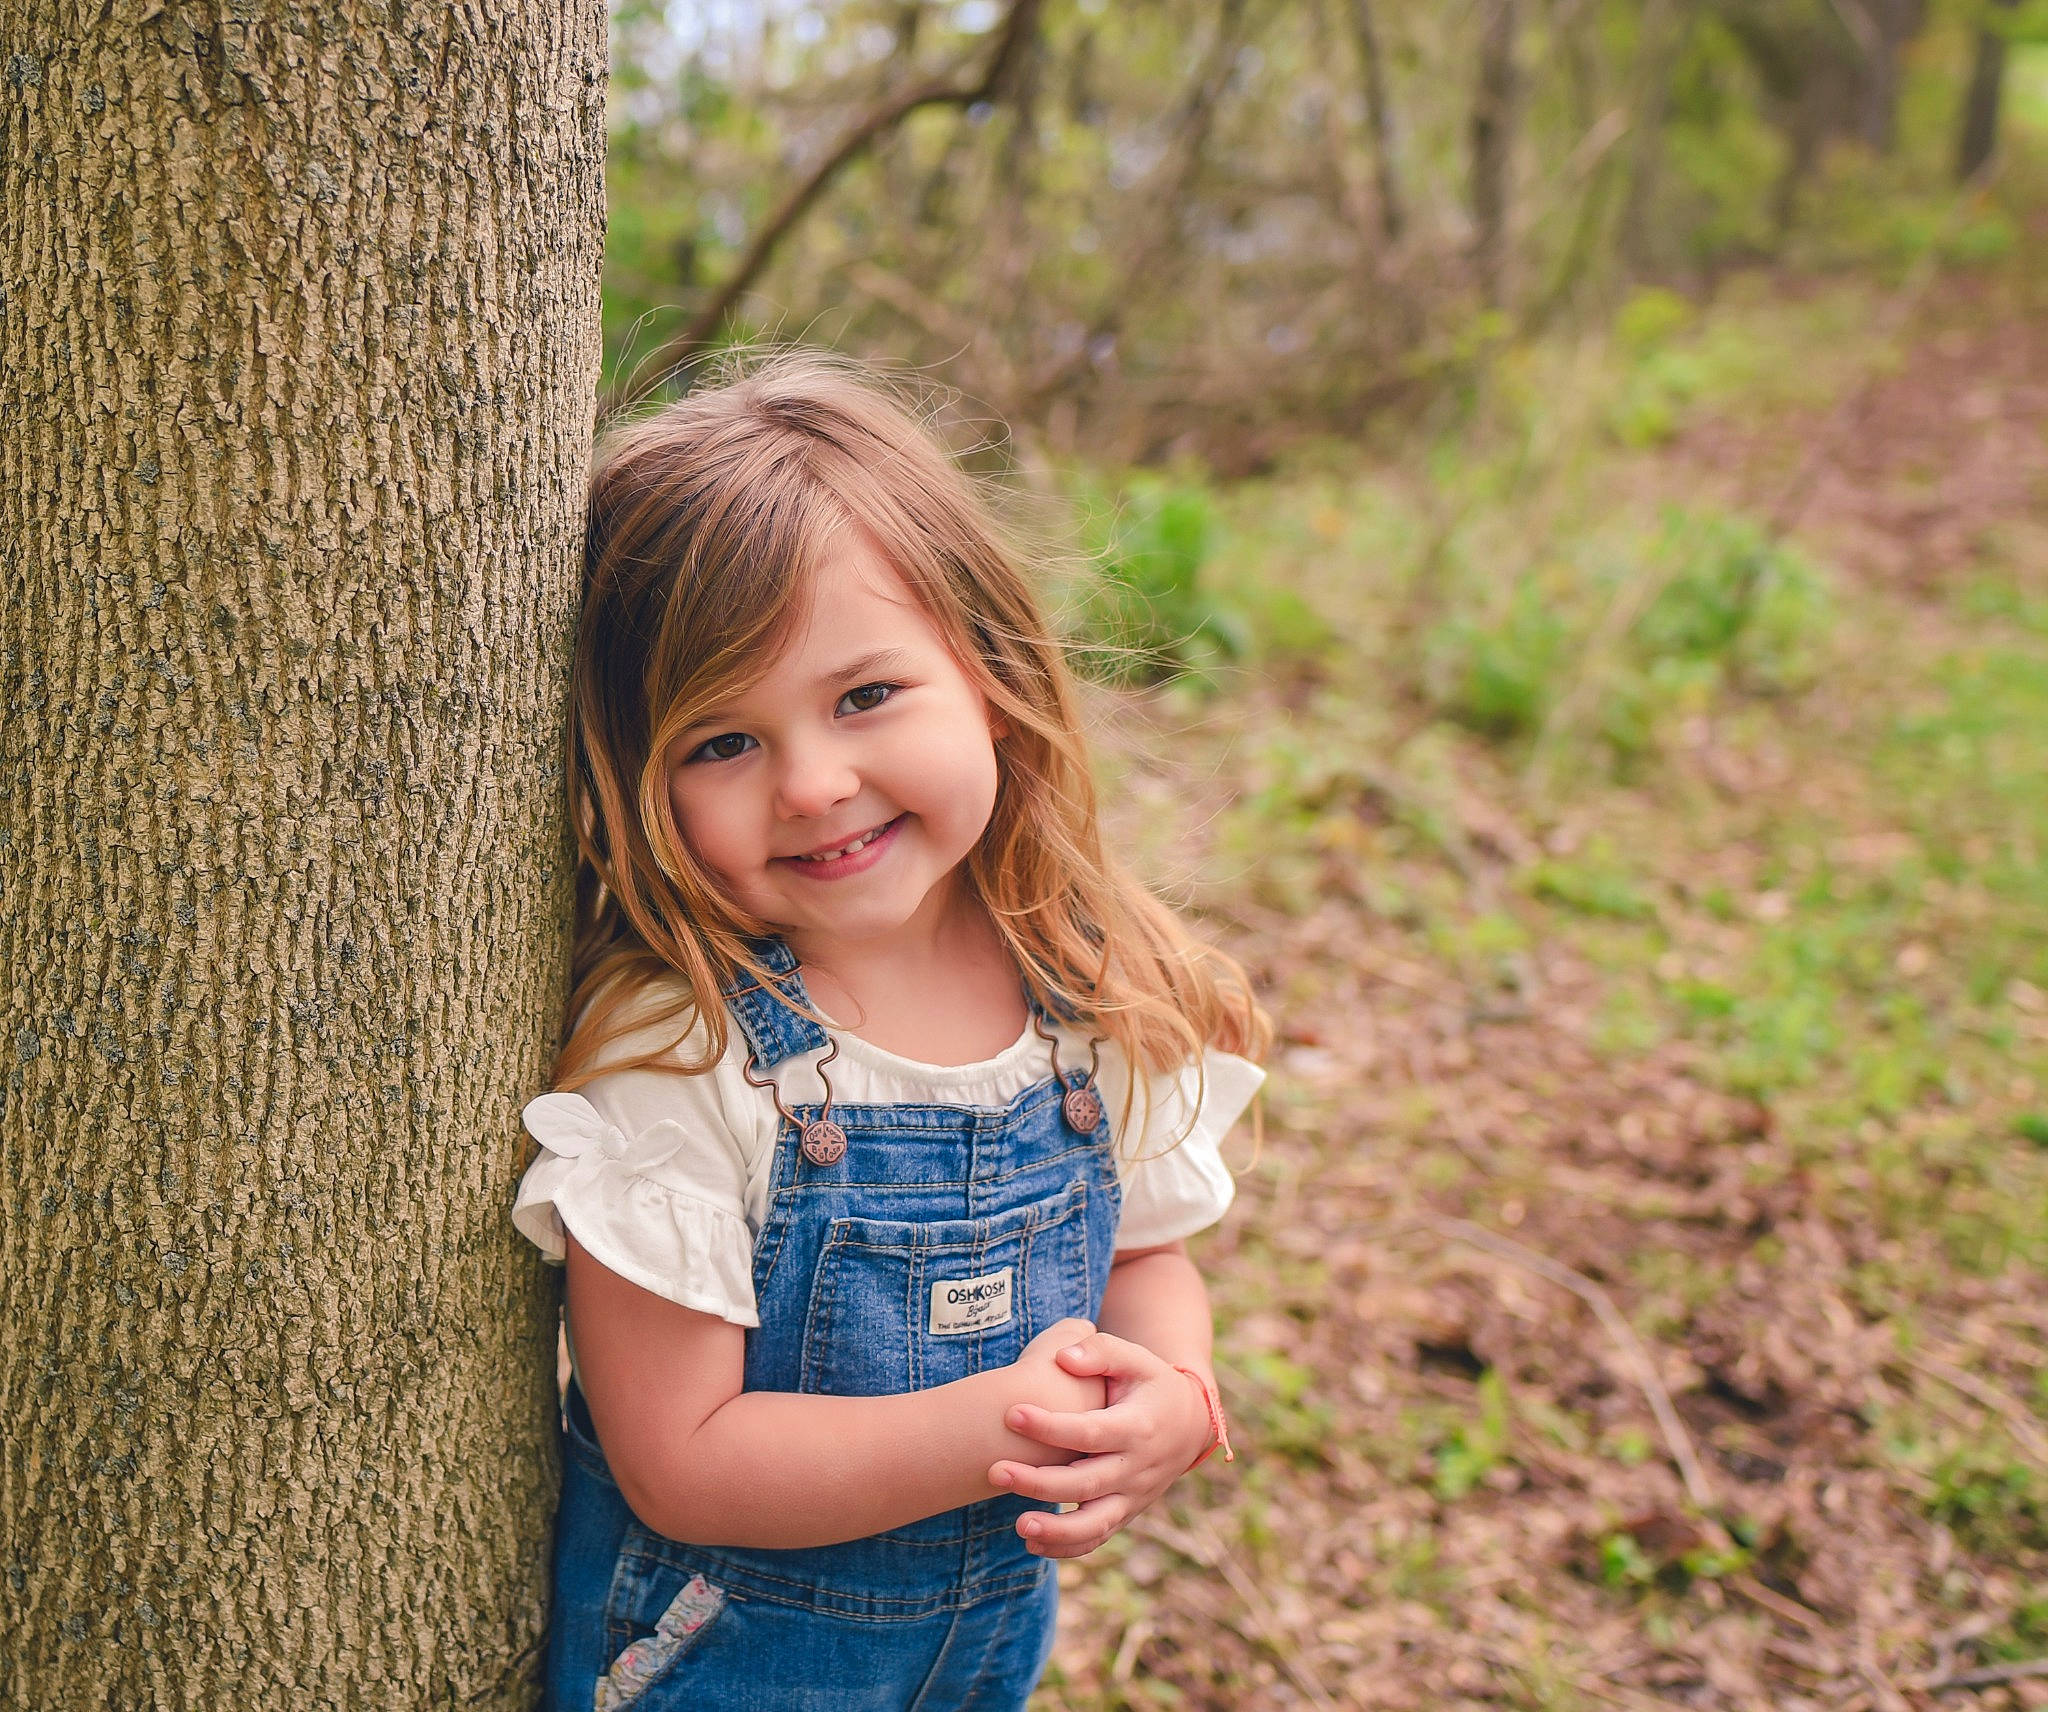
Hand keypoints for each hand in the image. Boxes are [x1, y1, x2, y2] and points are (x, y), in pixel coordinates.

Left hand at [986, 1332, 1213, 1558]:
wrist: (1190, 1424)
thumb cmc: (1151, 1384)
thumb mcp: (1136, 1359)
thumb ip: (1101, 1352)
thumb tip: (1063, 1357)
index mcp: (1138, 1426)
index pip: (1091, 1431)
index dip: (1051, 1426)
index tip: (1011, 1413)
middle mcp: (1137, 1467)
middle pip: (1086, 1482)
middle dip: (1039, 1482)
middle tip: (995, 1471)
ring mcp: (1133, 1495)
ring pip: (1095, 1522)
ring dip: (1056, 1529)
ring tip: (1019, 1526)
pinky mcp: (1126, 1512)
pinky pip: (1098, 1537)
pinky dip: (1067, 1547)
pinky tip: (1032, 1543)